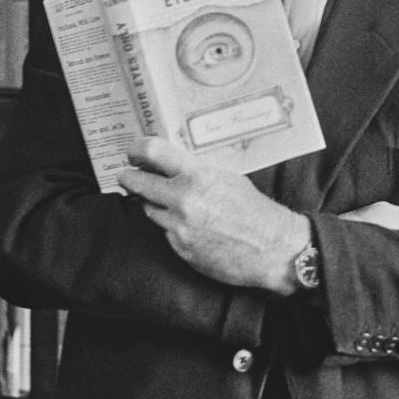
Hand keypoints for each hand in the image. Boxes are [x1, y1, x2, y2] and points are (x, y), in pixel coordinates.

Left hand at [118, 137, 309, 294]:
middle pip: (137, 183)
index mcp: (197, 176)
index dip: (136, 149)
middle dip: (129, 177)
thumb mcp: (227, 177)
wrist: (271, 248)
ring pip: (148, 209)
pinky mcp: (180, 249)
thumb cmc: (254, 210)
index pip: (153, 153)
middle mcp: (183, 200)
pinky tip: (184, 223)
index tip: (132, 151)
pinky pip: (164, 231)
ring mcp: (179, 227)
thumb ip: (196, 170)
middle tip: (127, 175)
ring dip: (151, 203)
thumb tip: (171, 163)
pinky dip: (169, 225)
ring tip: (162, 199)